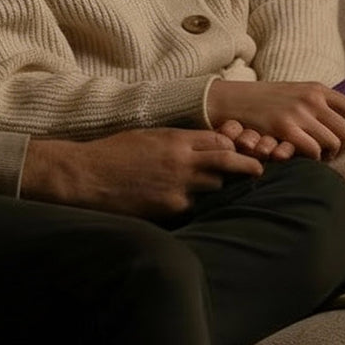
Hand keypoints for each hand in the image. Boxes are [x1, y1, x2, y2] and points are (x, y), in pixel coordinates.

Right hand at [22, 128, 262, 218]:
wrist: (85, 176)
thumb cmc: (114, 153)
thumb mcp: (149, 136)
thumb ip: (178, 140)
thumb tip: (203, 145)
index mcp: (177, 139)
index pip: (221, 141)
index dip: (233, 147)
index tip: (240, 151)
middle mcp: (183, 162)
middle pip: (228, 165)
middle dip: (245, 168)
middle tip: (259, 170)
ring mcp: (178, 187)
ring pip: (213, 188)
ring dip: (213, 188)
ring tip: (208, 188)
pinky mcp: (170, 208)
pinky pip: (192, 206)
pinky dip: (191, 203)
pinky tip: (181, 201)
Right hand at [207, 80, 344, 160]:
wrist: (230, 99)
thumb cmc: (264, 102)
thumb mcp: (296, 94)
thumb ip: (319, 105)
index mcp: (317, 89)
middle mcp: (312, 98)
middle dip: (340, 147)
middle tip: (327, 154)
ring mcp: (298, 112)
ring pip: (331, 143)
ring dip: (325, 155)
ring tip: (313, 156)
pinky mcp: (284, 127)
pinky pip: (312, 150)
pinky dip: (311, 159)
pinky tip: (300, 157)